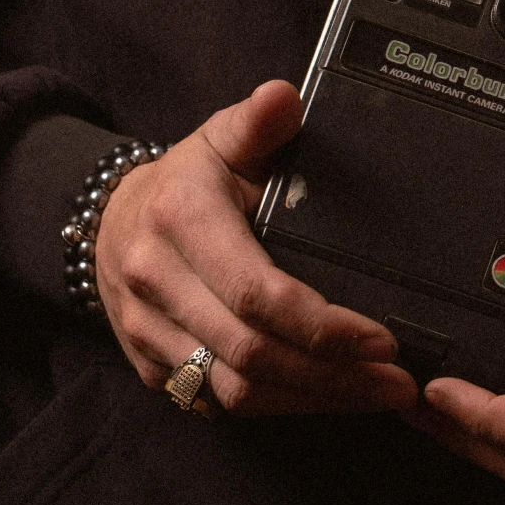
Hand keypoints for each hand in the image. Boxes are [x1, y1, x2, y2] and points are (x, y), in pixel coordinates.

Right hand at [95, 79, 418, 417]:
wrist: (108, 223)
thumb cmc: (184, 182)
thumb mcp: (219, 139)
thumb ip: (257, 122)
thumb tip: (285, 97)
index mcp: (181, 220)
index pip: (256, 292)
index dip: (323, 326)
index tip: (381, 338)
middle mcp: (157, 282)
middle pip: (251, 354)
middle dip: (332, 376)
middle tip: (396, 380)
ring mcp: (149, 332)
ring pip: (235, 392)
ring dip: (312, 400)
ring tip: (376, 394)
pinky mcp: (152, 369)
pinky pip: (219, 404)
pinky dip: (278, 406)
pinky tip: (326, 398)